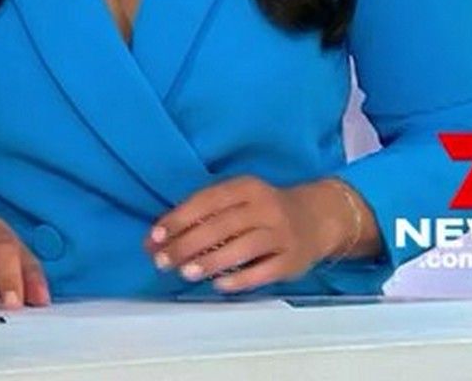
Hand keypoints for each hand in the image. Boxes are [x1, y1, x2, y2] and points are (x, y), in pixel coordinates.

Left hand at [146, 176, 346, 292]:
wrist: (317, 218)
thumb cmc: (262, 210)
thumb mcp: (236, 200)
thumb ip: (201, 216)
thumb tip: (156, 240)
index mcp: (246, 187)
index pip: (206, 201)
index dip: (179, 219)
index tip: (154, 237)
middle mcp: (265, 207)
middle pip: (221, 225)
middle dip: (187, 244)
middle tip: (163, 261)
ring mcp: (281, 234)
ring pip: (242, 247)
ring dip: (211, 261)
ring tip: (186, 272)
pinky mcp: (292, 259)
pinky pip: (264, 270)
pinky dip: (240, 279)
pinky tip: (219, 285)